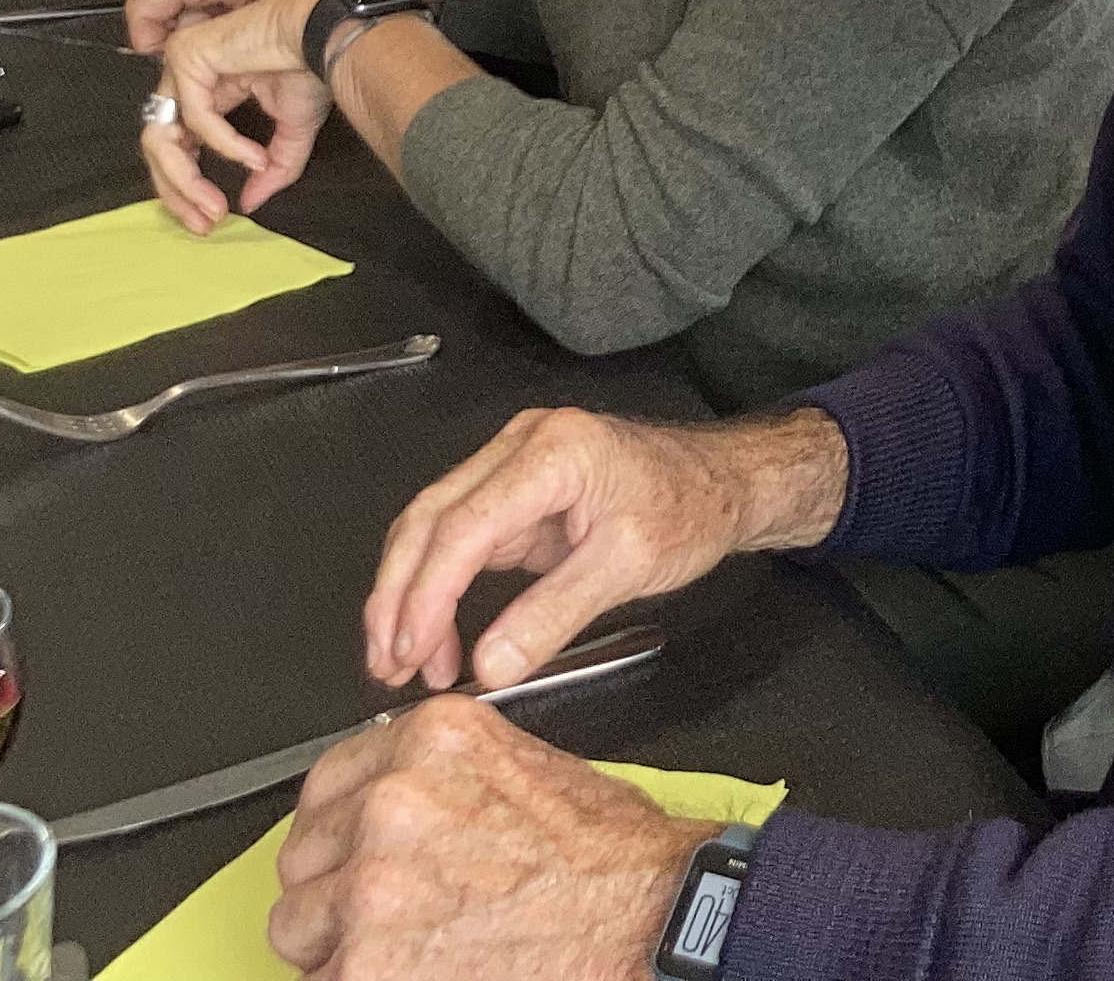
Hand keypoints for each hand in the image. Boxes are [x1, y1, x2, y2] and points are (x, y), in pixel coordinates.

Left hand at [141, 0, 333, 230]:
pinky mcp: (186, 55)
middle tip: (204, 222)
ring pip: (161, 138)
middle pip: (160, 148)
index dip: (187, 188)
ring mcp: (182, 66)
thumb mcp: (292, 131)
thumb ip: (271, 167)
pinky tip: (252, 155)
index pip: (178, 147)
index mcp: (208, 93)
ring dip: (186, 180)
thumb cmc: (312, 66)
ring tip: (213, 204)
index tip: (212, 219)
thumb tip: (251, 203)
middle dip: (178, 193)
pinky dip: (224, 143)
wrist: (326, 34)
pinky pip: (195, 116)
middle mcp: (188, 81)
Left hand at [271, 700, 709, 980]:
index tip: (348, 850)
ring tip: (403, 947)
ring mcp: (372, 885)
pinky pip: (321, 979)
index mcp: (429, 740)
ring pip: (296, 926)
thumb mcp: (521, 765)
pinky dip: (359, 980)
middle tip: (386, 910)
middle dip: (333, 888)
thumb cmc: (606, 854)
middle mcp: (391, 803)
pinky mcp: (367, 964)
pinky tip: (415, 970)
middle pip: (300, 856)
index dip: (338, 827)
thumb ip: (438, 776)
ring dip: (337, 943)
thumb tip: (382, 802)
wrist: (651, 914)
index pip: (325, 783)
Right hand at [364, 407, 849, 693]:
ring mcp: (513, 466)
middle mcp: (521, 446)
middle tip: (389, 666)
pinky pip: (457, 540)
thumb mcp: (628, 566)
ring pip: (431, 530)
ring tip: (406, 665)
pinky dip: (437, 589)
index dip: (425, 595)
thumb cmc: (690, 508)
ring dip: (409, 598)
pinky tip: (433, 637)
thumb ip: (554, 616)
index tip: (409, 653)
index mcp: (551, 452)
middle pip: (427, 521)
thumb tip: (489, 665)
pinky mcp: (514, 493)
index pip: (462, 526)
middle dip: (397, 598)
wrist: (723, 482)